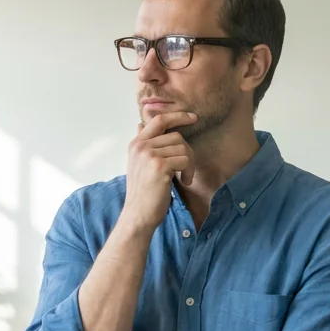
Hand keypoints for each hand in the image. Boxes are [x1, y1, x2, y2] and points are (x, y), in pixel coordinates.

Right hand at [122, 112, 196, 234]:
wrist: (138, 214)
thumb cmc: (143, 192)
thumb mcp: (138, 164)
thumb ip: (143, 144)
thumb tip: (140, 123)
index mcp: (136, 144)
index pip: (159, 120)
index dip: (178, 116)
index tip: (193, 118)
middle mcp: (140, 146)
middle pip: (176, 136)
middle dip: (187, 151)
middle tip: (186, 168)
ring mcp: (149, 155)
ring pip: (183, 148)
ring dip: (189, 164)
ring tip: (183, 178)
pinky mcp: (159, 165)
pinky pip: (185, 160)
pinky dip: (188, 172)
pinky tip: (183, 182)